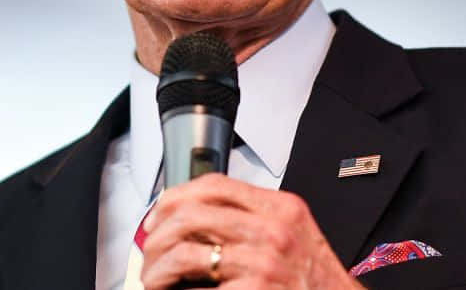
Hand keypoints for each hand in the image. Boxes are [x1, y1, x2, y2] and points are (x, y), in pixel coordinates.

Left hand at [140, 173, 362, 288]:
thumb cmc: (317, 282)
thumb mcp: (294, 235)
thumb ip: (253, 219)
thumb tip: (193, 218)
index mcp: (281, 209)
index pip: (214, 185)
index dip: (175, 197)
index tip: (158, 214)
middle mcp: (273, 232)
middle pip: (191, 215)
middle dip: (157, 236)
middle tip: (149, 252)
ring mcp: (264, 264)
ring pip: (186, 254)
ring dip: (159, 269)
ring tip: (155, 279)